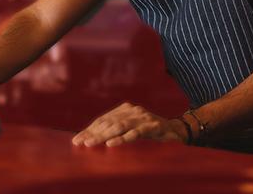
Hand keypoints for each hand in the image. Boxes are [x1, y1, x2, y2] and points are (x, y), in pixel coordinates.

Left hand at [71, 102, 186, 147]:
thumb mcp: (132, 128)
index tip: (77, 139)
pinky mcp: (152, 127)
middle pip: (108, 122)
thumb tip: (93, 139)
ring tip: (90, 144)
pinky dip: (122, 139)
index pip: (103, 119)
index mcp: (125, 109)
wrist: (176, 131)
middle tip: (80, 143)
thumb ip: (116, 130)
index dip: (89, 129)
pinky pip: (135, 133)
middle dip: (92, 133)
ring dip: (103, 136)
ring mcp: (142, 118)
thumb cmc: (150, 132)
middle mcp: (132, 110)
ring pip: (119, 126)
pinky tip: (111, 144)